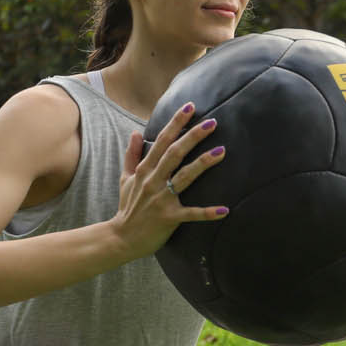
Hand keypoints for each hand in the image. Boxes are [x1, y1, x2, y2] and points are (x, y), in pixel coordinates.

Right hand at [112, 101, 227, 258]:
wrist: (121, 238)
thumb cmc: (127, 207)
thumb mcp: (125, 178)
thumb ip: (132, 155)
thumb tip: (135, 133)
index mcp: (145, 170)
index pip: (162, 141)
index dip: (176, 123)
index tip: (190, 107)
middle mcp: (153, 181)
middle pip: (175, 154)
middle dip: (193, 136)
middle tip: (212, 122)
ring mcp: (161, 199)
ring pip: (184, 177)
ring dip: (203, 164)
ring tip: (221, 152)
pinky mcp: (169, 218)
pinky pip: (191, 214)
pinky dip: (207, 213)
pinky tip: (225, 210)